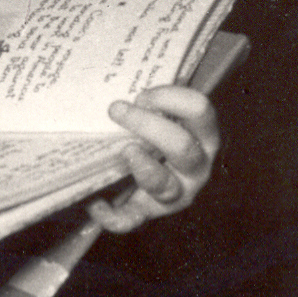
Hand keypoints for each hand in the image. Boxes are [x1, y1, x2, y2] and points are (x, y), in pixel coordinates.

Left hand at [88, 86, 219, 233]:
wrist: (150, 175)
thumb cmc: (156, 133)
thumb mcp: (165, 115)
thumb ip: (155, 101)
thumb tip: (139, 77)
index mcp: (201, 136)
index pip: (200, 110)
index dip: (170, 98)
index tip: (141, 95)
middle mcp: (195, 166)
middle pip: (182, 146)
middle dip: (148, 125)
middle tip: (116, 109)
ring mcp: (175, 193)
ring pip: (163, 185)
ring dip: (142, 167)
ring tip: (124, 152)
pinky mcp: (148, 213)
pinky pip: (132, 219)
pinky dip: (113, 215)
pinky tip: (96, 205)